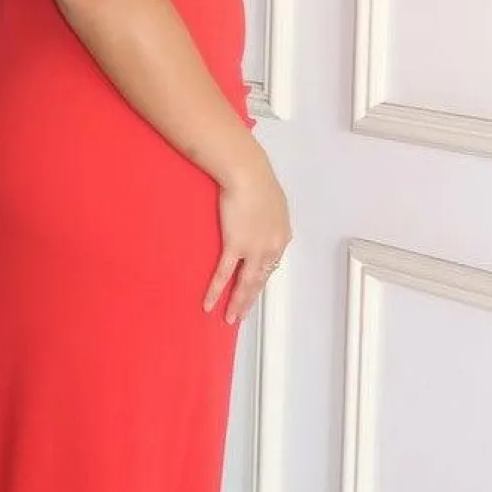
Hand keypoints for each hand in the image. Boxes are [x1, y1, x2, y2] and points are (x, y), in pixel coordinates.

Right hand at [204, 148, 291, 324]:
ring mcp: (254, 249)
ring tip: (230, 317)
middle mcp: (272, 247)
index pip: (271, 265)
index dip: (261, 280)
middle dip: (250, 299)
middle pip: (260, 280)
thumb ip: (270, 216)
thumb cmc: (257, 179)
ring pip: (246, 283)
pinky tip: (210, 303)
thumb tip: (264, 220)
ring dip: (237, 303)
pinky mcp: (235, 246)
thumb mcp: (273, 201)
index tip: (253, 291)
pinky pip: (225, 274)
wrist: (247, 173)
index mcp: (281, 236)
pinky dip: (217, 291)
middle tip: (241, 314)